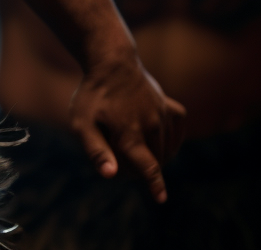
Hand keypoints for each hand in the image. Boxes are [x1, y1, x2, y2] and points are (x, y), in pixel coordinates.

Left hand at [68, 56, 185, 202]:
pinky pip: (178, 129)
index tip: (161, 199)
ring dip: (153, 153)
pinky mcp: (170, 105)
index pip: (148, 166)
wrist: (111, 62)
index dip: (155, 185)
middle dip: (140, 167)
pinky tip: (159, 139)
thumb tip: (111, 175)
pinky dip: (172, 139)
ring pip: (166, 147)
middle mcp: (151, 125)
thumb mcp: (81, 123)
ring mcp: (163, 114)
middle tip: (117, 156)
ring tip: (130, 142)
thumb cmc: (91, 94)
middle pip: (155, 160)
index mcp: (129, 132)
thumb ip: (96, 150)